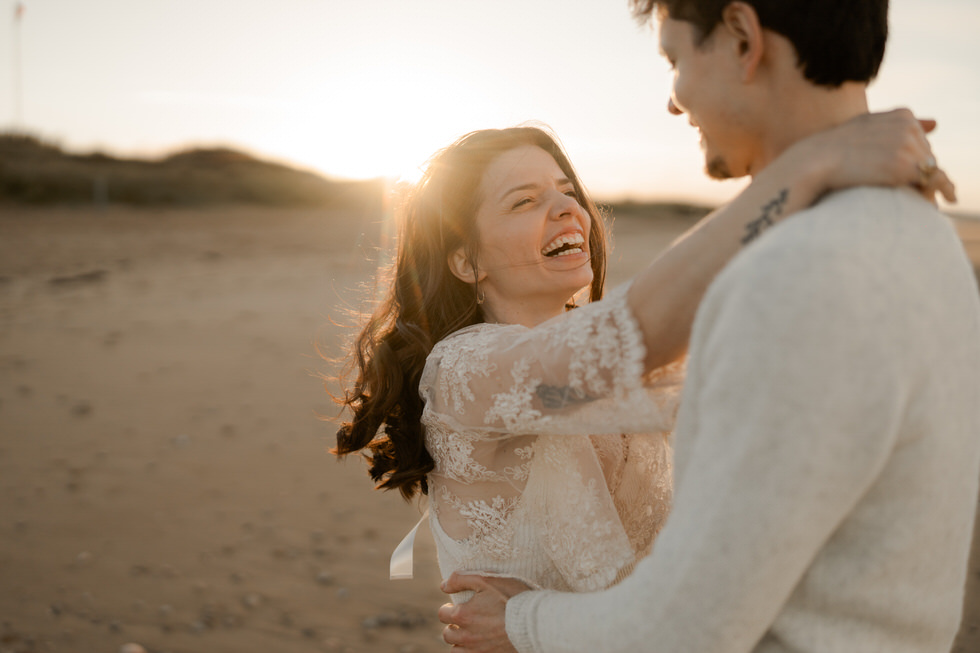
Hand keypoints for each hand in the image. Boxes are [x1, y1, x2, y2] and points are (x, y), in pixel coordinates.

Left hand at [438, 572, 530, 651]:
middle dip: (452, 627)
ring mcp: (478, 650)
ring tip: (469, 635)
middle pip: (448, 635)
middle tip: (463, 621)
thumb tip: (443, 586)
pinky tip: (480, 645)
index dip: (447, 609)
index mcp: (463, 615)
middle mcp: (467, 636)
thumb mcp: (486, 579)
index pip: (442, 614)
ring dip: (459, 644)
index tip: (455, 606)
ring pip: (456, 652)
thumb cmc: (512, 598)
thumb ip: (461, 579)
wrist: (535, 621)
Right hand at [795, 108, 955, 203]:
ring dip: (921, 185)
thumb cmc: (836, 147)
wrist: (815, 160)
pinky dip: (921, 194)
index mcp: (903, 115)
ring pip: (929, 171)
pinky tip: (904, 200)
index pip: (921, 144)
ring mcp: (907, 145)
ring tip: (897, 197)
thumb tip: (936, 123)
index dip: (908, 161)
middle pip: (928, 156)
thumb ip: (900, 124)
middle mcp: (909, 127)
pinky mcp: (903, 166)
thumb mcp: (868, 126)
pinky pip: (925, 183)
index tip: (886, 173)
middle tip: (890, 185)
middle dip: (916, 172)